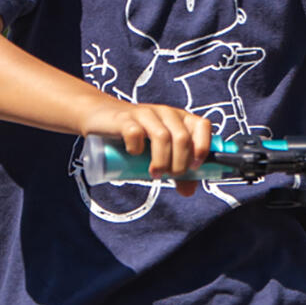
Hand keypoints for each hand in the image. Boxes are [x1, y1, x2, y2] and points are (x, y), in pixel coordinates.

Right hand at [88, 99, 213, 193]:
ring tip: (155, 174)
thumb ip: (176, 170)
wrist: (102, 117)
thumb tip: (188, 191)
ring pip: (162, 137)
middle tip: (169, 176)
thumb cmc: (137, 136)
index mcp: (180, 118)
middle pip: (182, 138)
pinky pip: (135, 133)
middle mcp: (166, 113)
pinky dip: (137, 148)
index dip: (203, 147)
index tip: (194, 167)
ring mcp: (146, 114)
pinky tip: (134, 154)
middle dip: (179, 163)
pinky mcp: (125, 119)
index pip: (203, 125)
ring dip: (161, 161)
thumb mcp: (160, 151)